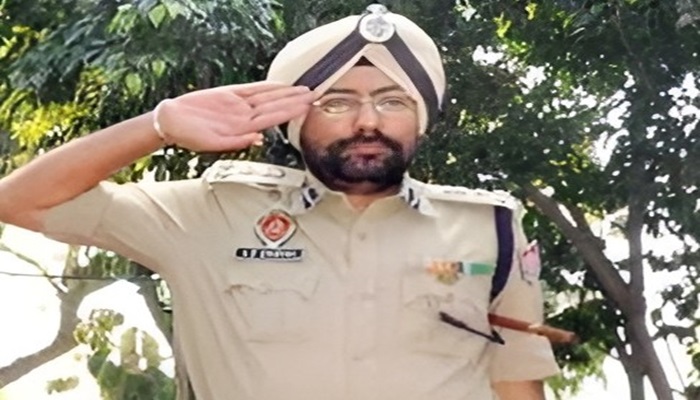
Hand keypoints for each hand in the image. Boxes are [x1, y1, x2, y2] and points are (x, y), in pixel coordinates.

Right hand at [155, 82, 314, 151]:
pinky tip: (281, 85)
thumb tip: (258, 139)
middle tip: (315, 94)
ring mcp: (238, 105)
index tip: (307, 106)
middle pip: (276, 106)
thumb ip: (235, 143)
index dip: (291, 111)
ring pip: (268, 97)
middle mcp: (244, 116)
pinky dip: (268, 86)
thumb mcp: (212, 144)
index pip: (273, 117)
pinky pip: (253, 89)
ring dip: (287, 93)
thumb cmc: (188, 136)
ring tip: (305, 89)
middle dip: (296, 101)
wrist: (170, 121)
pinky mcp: (229, 95)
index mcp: (243, 128)